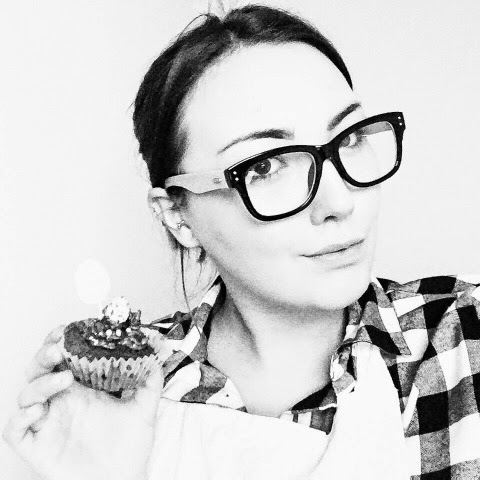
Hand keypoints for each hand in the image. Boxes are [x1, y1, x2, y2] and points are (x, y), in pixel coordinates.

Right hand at [3, 325, 162, 479]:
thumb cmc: (129, 448)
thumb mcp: (144, 408)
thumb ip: (150, 381)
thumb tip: (157, 354)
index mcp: (83, 388)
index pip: (64, 356)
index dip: (62, 340)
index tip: (69, 328)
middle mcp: (62, 401)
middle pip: (41, 369)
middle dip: (46, 354)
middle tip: (60, 347)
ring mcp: (48, 423)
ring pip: (26, 394)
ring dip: (40, 382)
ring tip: (63, 379)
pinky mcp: (37, 446)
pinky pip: (14, 430)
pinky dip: (20, 417)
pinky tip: (38, 411)